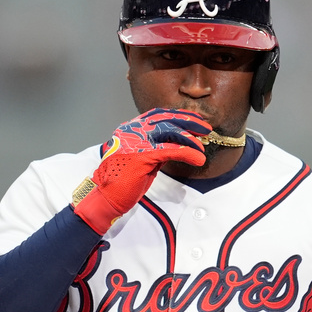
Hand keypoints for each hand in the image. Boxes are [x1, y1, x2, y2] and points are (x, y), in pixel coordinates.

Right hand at [71, 109, 209, 233]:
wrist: (106, 197)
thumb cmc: (122, 181)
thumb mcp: (141, 159)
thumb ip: (156, 149)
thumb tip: (177, 145)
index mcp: (130, 129)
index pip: (158, 114)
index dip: (178, 115)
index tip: (194, 120)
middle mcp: (132, 131)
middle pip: (166, 118)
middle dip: (188, 121)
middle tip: (205, 128)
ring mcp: (135, 142)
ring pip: (169, 132)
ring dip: (190, 139)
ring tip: (202, 147)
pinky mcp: (141, 156)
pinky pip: (170, 150)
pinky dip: (187, 153)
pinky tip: (197, 158)